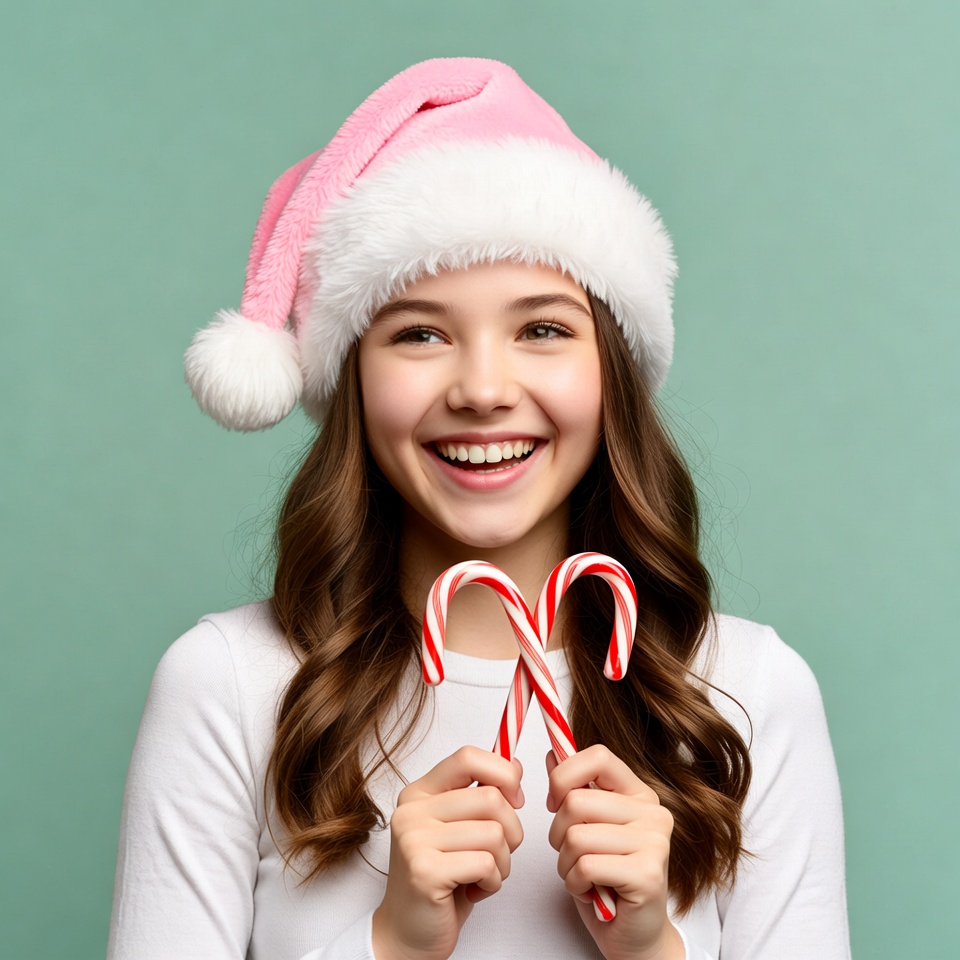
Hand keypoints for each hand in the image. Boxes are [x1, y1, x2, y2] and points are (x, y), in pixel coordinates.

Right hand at [372, 746, 523, 959]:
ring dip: (502, 862)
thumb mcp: (460, 828)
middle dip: (512, 831)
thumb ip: (480, 795)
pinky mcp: (424, 871)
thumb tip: (516, 765)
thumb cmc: (441, 879)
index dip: (503, 773)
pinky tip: (475, 890)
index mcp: (419, 792)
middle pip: (491, 798)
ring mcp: (414, 839)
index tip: (514, 798)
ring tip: (482, 875)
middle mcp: (411, 810)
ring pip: (494, 833)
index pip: (468, 757)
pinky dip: (493, 882)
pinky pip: (486, 863)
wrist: (408, 933)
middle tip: (498, 854)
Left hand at [546, 745, 683, 959]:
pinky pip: (585, 865)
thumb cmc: (608, 879)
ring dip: (565, 863)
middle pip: (576, 800)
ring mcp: (655, 842)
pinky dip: (575, 883)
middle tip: (573, 855)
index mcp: (639, 793)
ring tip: (583, 875)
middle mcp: (653, 812)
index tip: (556, 802)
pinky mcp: (648, 874)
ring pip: (576, 835)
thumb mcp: (587, 826)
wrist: (636, 936)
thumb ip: (574, 788)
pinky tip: (590, 890)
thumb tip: (554, 752)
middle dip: (558, 833)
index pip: (598, 756)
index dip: (565, 775)